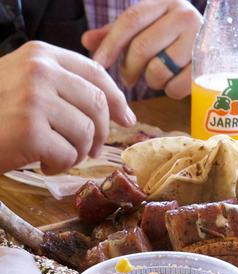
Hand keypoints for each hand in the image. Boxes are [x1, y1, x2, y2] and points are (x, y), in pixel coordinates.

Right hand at [0, 41, 135, 174]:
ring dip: (77, 153)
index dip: (116, 99)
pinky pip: (68, 155)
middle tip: (90, 150)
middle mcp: (39, 71)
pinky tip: (41, 164)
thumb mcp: (22, 83)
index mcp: (40, 55)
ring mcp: (34, 99)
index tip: (126, 118)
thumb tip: (115, 108)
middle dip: (100, 133)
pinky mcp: (29, 130)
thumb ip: (61, 86)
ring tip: (56, 156)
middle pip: (97, 105)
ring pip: (85, 132)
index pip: (95, 73)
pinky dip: (60, 166)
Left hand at [82, 0, 201, 99]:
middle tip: (128, 79)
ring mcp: (200, 40)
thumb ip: (118, 34)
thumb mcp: (147, 29)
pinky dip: (169, 91)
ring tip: (155, 78)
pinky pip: (176, 86)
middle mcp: (185, 16)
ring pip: (158, 70)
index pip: (131, 20)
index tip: (99, 63)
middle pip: (142, 47)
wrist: (220, 48)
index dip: (111, 43)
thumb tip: (86, 41)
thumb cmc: (174, 38)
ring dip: (150, 81)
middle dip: (129, 69)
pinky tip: (172, 84)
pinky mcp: (209, 66)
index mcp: (166, 2)